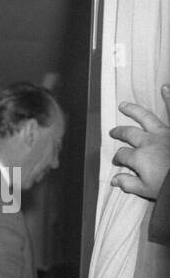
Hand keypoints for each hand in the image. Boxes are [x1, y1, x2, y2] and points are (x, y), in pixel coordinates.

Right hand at [110, 87, 169, 201]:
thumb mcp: (146, 189)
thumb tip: (114, 180)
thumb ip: (128, 183)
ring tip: (124, 105)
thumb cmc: (168, 184)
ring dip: (133, 110)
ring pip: (145, 117)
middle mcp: (148, 142)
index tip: (118, 163)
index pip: (122, 155)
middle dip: (119, 132)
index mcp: (139, 157)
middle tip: (114, 132)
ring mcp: (164, 133)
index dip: (118, 159)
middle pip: (128, 133)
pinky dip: (169, 97)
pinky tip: (165, 87)